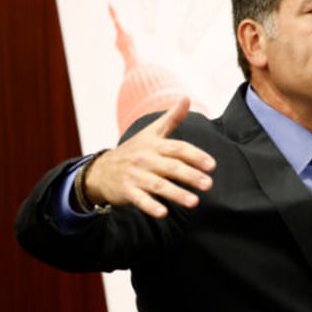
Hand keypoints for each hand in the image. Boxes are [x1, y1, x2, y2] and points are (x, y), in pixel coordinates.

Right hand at [84, 97, 215, 217]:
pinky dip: (151, 206)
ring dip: (176, 194)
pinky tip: (164, 213)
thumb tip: (186, 98)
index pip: (178, 149)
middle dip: (190, 175)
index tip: (212, 165)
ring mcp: (135, 175)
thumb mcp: (150, 132)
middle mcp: (145, 159)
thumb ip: (171, 118)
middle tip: (208, 184)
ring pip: (158, 185)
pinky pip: (140, 199)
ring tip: (195, 202)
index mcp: (154, 145)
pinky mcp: (126, 191)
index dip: (195, 156)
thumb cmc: (133, 151)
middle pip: (171, 167)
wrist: (100, 170)